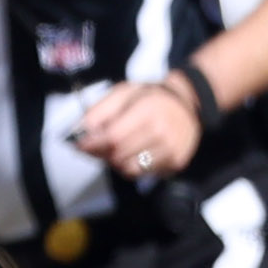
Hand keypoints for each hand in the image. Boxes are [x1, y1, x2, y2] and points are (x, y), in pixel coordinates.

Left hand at [72, 76, 202, 180]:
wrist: (189, 103)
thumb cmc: (150, 97)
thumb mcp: (124, 92)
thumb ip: (99, 110)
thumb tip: (78, 132)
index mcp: (149, 110)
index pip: (113, 137)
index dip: (93, 144)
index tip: (80, 145)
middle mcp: (162, 132)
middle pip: (119, 155)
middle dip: (101, 153)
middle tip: (96, 146)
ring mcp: (171, 150)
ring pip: (129, 170)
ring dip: (115, 162)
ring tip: (116, 149)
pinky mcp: (176, 163)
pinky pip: (143, 174)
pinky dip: (131, 167)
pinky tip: (133, 153)